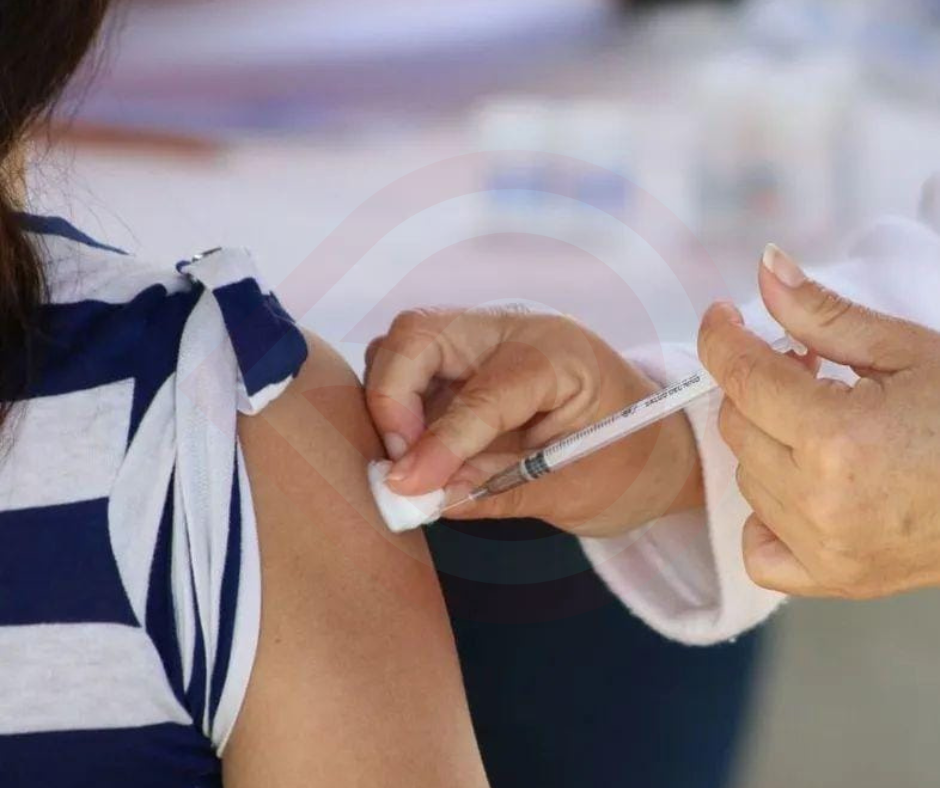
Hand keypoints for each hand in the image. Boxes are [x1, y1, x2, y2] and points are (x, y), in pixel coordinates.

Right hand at [365, 309, 703, 536]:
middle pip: (418, 334)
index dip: (441, 441)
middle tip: (402, 464)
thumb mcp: (575, 491)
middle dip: (391, 398)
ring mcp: (483, 340)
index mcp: (560, 356)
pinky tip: (417, 452)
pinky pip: (407, 371)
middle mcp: (514, 331)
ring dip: (388, 402)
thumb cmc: (627, 465)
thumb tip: (424, 496)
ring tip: (411, 461)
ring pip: (402, 346)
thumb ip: (497, 490)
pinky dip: (396, 410)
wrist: (651, 443)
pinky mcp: (462, 362)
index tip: (408, 487)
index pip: (484, 390)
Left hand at [700, 244, 939, 598]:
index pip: (741, 377)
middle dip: (760, 390)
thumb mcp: (907, 351)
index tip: (722, 318)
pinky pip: (758, 549)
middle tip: (806, 372)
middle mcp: (819, 500)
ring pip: (745, 477)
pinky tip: (802, 490)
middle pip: (737, 425)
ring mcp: (823, 548)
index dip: (721, 338)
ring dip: (768, 444)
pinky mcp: (833, 580)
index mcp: (837, 437)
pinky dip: (767, 517)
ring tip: (823, 428)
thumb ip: (823, 313)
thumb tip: (766, 266)